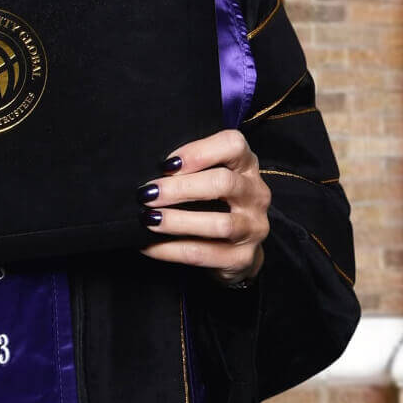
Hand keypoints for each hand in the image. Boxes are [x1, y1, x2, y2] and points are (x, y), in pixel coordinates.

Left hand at [136, 129, 268, 285]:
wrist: (238, 248)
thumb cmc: (215, 201)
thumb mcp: (211, 175)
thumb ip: (190, 167)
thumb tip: (147, 167)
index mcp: (246, 165)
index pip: (233, 145)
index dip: (198, 151)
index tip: (166, 164)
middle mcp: (255, 194)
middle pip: (223, 183)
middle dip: (180, 188)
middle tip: (148, 193)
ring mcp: (253, 227)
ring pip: (218, 224)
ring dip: (177, 221)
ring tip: (148, 218)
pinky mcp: (242, 257)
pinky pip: (204, 254)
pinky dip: (171, 250)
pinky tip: (149, 245)